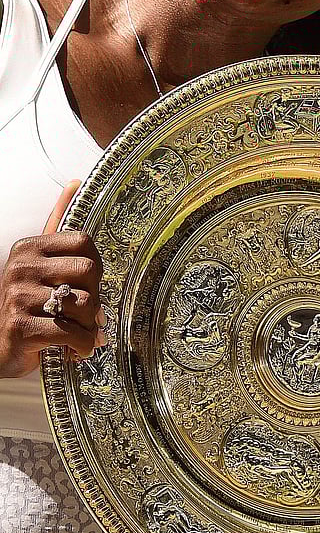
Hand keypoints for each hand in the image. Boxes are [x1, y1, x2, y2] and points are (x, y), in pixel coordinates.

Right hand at [0, 181, 105, 376]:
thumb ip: (56, 224)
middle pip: (90, 271)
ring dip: (91, 326)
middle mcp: (21, 267)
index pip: (85, 242)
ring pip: (85, 304)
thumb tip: (74, 182)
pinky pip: (72, 332)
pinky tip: (77, 349)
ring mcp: (19, 296)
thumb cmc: (30, 304)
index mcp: (29, 247)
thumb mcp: (41, 263)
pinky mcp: (21, 326)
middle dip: (96, 298)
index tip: (87, 284)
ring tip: (80, 332)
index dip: (96, 267)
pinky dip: (83, 346)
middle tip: (86, 313)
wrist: (1, 347)